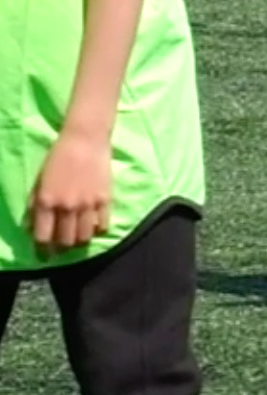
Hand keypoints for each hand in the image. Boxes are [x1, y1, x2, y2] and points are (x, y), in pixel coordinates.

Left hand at [27, 128, 111, 252]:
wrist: (85, 139)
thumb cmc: (57, 157)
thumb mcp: (39, 182)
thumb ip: (35, 205)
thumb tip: (33, 227)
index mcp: (47, 201)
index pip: (44, 236)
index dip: (43, 250)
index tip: (44, 255)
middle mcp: (67, 206)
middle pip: (66, 240)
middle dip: (62, 247)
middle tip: (61, 247)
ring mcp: (88, 204)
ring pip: (85, 236)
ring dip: (79, 240)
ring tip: (77, 237)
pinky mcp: (106, 199)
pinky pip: (103, 224)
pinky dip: (98, 230)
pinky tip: (94, 227)